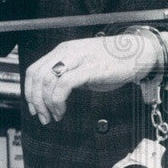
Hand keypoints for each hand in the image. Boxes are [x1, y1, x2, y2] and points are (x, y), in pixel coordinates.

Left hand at [24, 32, 158, 123]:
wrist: (138, 53)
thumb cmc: (113, 61)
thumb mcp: (84, 65)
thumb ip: (68, 74)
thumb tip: (53, 94)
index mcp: (63, 50)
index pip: (34, 70)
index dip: (29, 91)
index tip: (34, 108)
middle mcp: (68, 52)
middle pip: (37, 76)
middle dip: (35, 101)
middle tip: (43, 117)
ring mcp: (79, 59)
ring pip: (48, 80)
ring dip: (46, 104)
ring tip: (54, 116)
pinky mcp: (91, 68)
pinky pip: (64, 84)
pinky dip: (58, 101)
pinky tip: (63, 111)